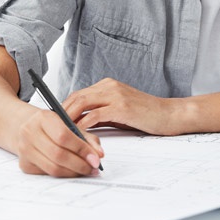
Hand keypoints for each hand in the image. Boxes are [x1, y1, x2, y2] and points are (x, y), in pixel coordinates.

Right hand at [15, 102, 104, 177]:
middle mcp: (29, 132)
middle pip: (58, 154)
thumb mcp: (68, 123)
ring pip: (53, 167)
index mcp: (42, 117)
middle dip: (80, 164)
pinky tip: (73, 171)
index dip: (82, 149)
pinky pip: (48, 173)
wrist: (27, 128)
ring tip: (86, 170)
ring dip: (74, 172)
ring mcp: (24, 149)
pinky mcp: (24, 164)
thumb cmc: (52, 125)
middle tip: (94, 168)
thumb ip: (86, 137)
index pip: (64, 136)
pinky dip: (64, 174)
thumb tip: (99, 154)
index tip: (96, 158)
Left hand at [64, 78, 182, 136]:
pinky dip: (84, 124)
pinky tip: (78, 134)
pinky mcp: (122, 107)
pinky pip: (96, 115)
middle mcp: (109, 86)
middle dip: (61, 112)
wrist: (169, 114)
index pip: (78, 94)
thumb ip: (100, 114)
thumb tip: (79, 124)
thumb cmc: (146, 115)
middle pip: (77, 97)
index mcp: (108, 85)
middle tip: (50, 127)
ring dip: (69, 118)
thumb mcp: (119, 112)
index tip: (54, 121)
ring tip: (60, 131)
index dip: (64, 107)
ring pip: (83, 103)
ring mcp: (115, 95)